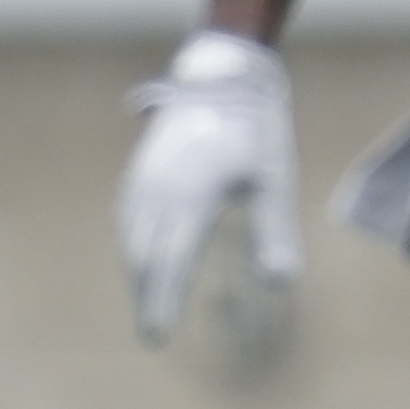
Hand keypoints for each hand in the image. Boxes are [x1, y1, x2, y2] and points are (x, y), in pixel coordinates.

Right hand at [119, 30, 299, 347]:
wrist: (224, 72)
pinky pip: (128, 217)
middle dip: (145, 296)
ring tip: (144, 303)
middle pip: (144, 255)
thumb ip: (275, 231)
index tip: (158, 336)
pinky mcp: (141, 168)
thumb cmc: (257, 128)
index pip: (171, 261)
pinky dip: (131, 246)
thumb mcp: (275, 179)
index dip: (162, 301)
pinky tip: (138, 259)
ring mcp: (145, 177)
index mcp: (193, 195)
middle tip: (149, 334)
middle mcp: (160, 189)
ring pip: (131, 237)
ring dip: (135, 274)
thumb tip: (281, 281)